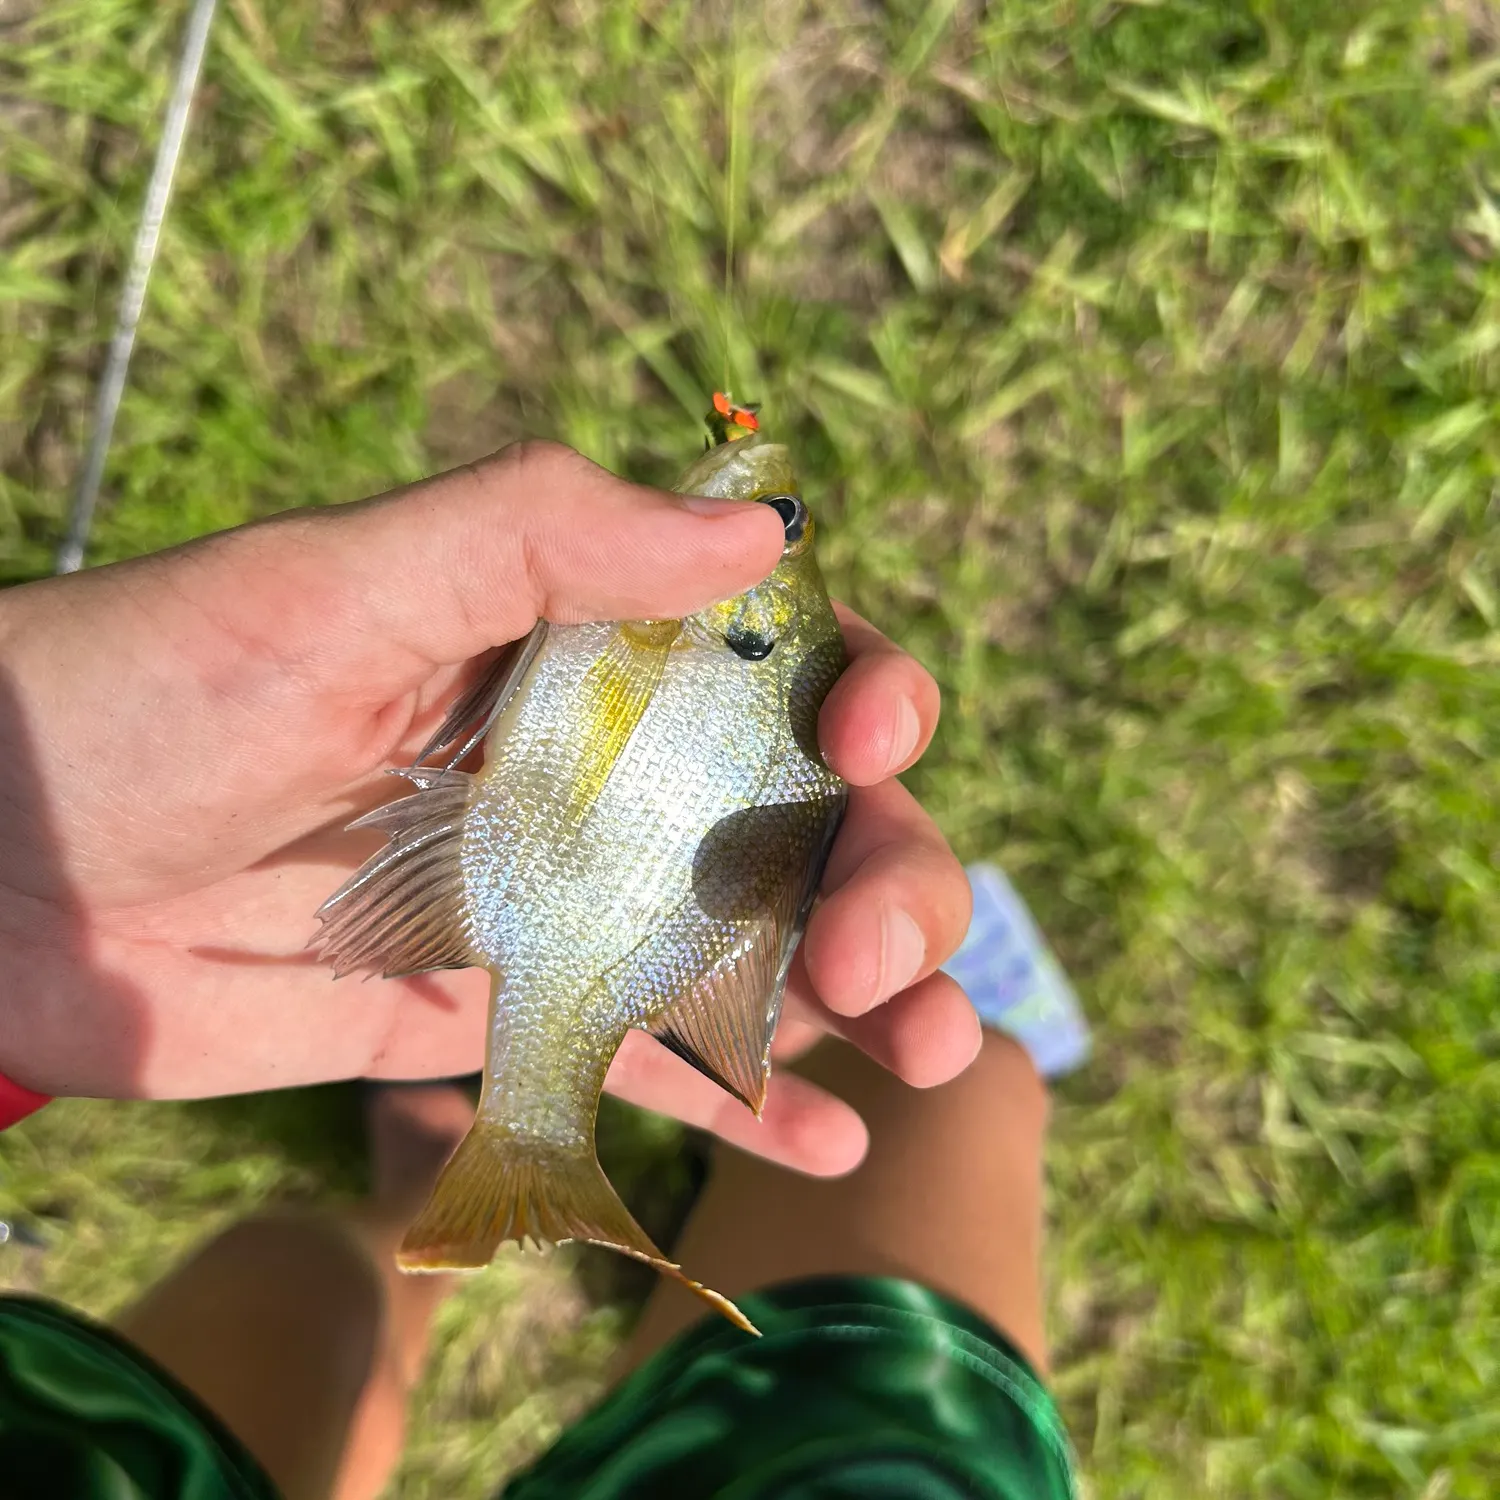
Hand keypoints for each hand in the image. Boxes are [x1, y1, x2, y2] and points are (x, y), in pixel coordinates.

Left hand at [0, 441, 976, 1175]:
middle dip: (883, 869)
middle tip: (880, 949)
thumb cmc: (146, 692)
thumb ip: (536, 535)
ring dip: (861, 991)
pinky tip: (835, 1135)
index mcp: (571, 649)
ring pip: (752, 940)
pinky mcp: (496, 1015)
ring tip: (930, 1049)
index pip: (772, 657)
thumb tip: (761, 533)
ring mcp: (554, 900)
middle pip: (798, 815)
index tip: (868, 741)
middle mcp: (587, 770)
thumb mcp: (334, 582)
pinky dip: (744, 1096)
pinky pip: (645, 1058)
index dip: (858, 694)